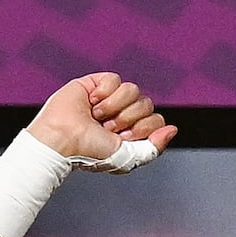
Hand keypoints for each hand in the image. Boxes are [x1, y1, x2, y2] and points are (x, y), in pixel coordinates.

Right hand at [28, 71, 173, 169]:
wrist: (62, 140)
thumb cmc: (89, 152)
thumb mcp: (128, 158)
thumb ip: (153, 148)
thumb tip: (173, 129)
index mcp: (132, 129)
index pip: (156, 120)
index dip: (143, 128)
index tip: (122, 138)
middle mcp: (123, 112)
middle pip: (147, 104)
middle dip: (128, 119)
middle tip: (108, 128)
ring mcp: (110, 97)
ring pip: (133, 90)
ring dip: (115, 106)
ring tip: (97, 116)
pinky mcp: (96, 83)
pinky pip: (115, 78)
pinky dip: (104, 92)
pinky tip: (91, 102)